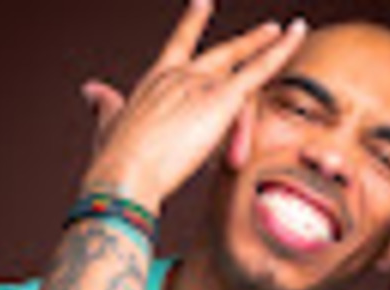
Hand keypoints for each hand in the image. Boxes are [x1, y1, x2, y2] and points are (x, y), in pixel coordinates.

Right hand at [82, 0, 306, 212]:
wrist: (127, 173)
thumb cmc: (117, 161)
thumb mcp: (110, 127)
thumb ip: (106, 106)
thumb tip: (92, 91)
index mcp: (155, 81)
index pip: (179, 46)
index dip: (192, 24)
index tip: (202, 3)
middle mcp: (179, 75)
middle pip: (219, 53)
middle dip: (245, 41)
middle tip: (268, 29)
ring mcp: (201, 83)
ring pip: (243, 60)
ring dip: (268, 45)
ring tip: (290, 33)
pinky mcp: (221, 98)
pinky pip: (258, 69)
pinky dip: (281, 50)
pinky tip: (296, 34)